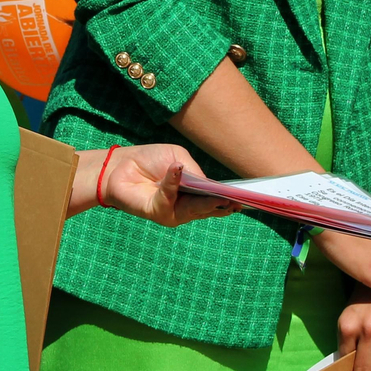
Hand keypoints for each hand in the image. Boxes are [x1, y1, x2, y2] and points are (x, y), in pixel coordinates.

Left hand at [86, 144, 239, 224]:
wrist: (122, 165)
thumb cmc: (150, 160)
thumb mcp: (177, 157)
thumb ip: (193, 171)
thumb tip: (208, 185)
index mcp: (196, 192)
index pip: (218, 198)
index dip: (232, 198)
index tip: (248, 197)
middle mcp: (188, 206)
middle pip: (211, 208)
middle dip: (224, 204)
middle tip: (238, 201)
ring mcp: (175, 212)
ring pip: (195, 209)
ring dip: (205, 201)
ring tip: (217, 194)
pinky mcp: (158, 212)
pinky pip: (169, 199)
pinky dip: (173, 183)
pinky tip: (176, 170)